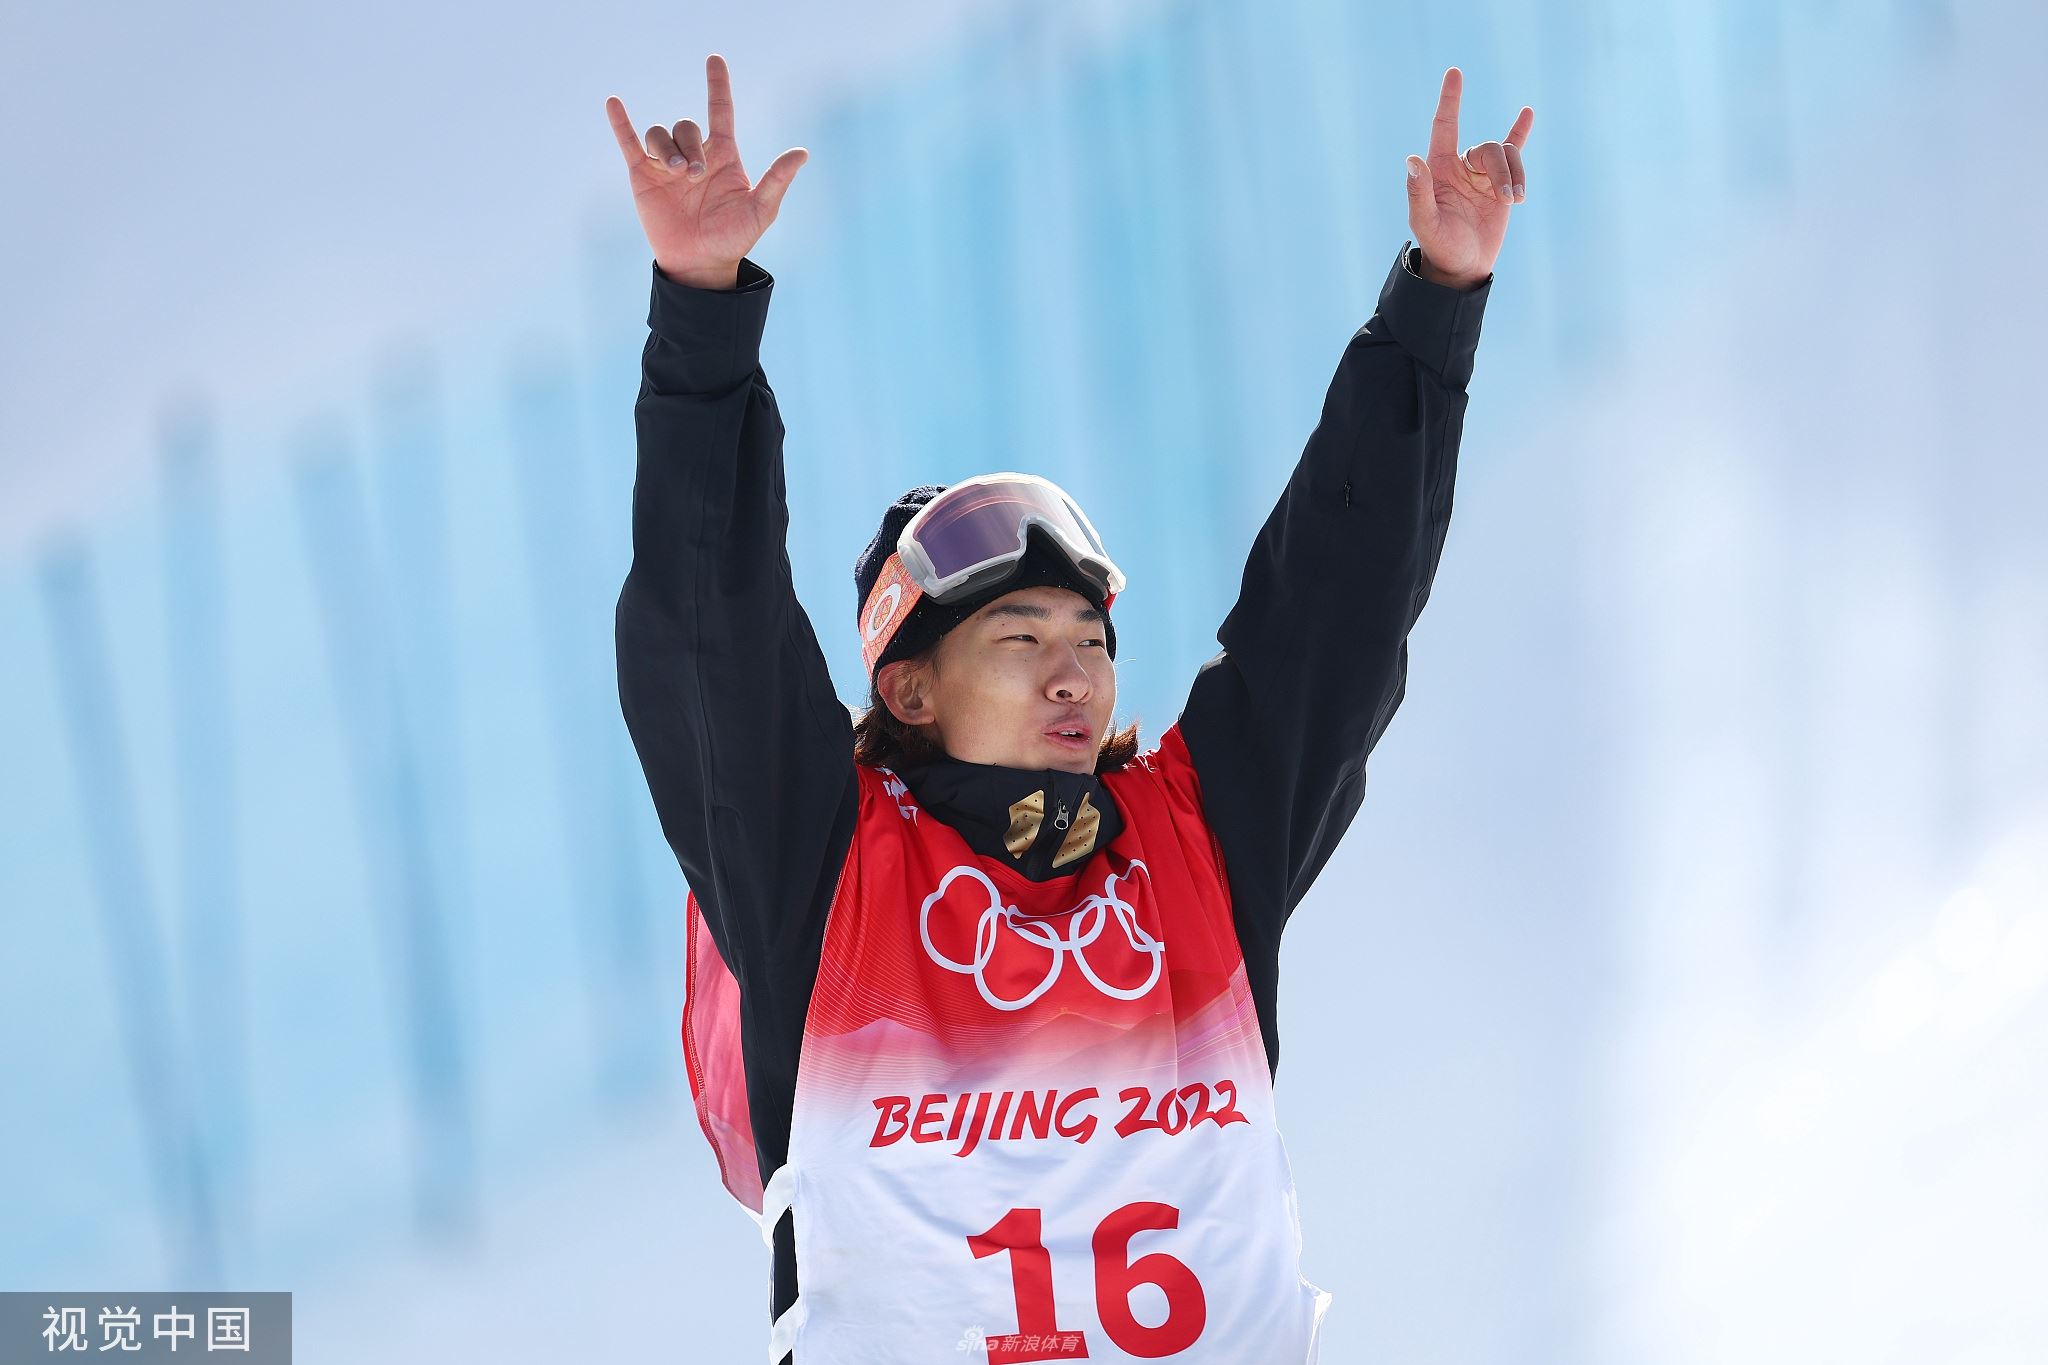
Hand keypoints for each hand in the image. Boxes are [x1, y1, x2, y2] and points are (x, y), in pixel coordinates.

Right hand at [604, 55, 807, 288]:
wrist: (700, 263)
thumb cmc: (733, 239)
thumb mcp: (760, 209)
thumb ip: (777, 179)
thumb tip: (802, 152)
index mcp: (723, 157)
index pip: (720, 111)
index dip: (717, 84)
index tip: (714, 60)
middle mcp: (694, 155)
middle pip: (686, 126)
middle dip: (689, 144)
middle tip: (695, 175)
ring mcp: (667, 165)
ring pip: (660, 134)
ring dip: (666, 147)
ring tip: (676, 172)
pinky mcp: (644, 176)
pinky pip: (629, 143)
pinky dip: (621, 123)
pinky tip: (614, 103)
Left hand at [1403, 67, 1532, 289]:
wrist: (1463, 267)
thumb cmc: (1441, 246)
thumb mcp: (1426, 223)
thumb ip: (1418, 193)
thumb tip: (1412, 160)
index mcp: (1439, 169)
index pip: (1445, 125)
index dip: (1450, 100)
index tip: (1455, 73)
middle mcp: (1460, 166)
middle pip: (1488, 148)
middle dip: (1502, 171)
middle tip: (1508, 201)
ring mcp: (1482, 174)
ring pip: (1505, 155)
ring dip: (1515, 176)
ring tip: (1516, 202)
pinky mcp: (1502, 185)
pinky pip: (1514, 153)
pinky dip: (1521, 134)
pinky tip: (1526, 114)